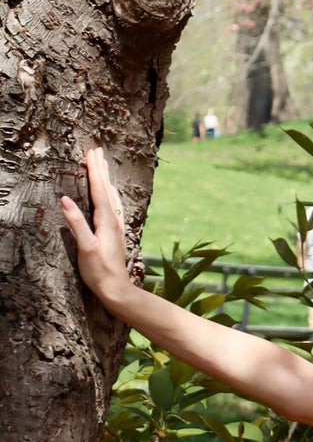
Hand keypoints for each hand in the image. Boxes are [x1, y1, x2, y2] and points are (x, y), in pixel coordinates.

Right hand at [60, 147, 133, 308]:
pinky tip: (112, 197)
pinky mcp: (116, 236)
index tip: (90, 152)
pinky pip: (114, 208)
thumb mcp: (85, 248)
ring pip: (112, 197)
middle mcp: (114, 222)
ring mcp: (117, 228)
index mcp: (105, 221)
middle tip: (98, 150)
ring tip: (105, 166)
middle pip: (107, 189)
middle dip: (101, 169)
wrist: (118, 291)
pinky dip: (111, 196)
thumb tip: (65, 199)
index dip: (94, 170)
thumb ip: (76, 223)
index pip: (98, 190)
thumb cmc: (100, 272)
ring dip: (107, 180)